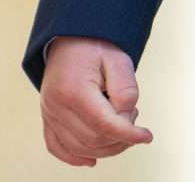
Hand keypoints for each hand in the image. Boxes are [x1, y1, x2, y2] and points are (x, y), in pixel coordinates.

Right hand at [40, 37, 152, 166]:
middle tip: (131, 115)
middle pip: (93, 140)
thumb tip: (125, 118)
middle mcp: (56, 104)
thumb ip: (126, 89)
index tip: (147, 135)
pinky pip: (56, 146)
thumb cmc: (93, 45)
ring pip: (80, 148)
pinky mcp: (47, 116)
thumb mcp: (118, 59)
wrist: (69, 35)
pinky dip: (74, 157)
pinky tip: (92, 159)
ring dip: (105, 146)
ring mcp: (49, 112)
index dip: (130, 134)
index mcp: (74, 89)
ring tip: (117, 123)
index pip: (105, 125)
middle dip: (120, 137)